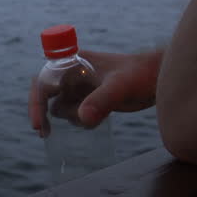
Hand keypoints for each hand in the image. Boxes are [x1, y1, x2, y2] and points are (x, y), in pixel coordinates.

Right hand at [29, 49, 162, 136]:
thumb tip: (83, 118)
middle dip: (45, 113)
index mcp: (72, 62)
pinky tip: (103, 119)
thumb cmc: (142, 74)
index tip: (38, 124)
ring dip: (72, 118)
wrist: (160, 79)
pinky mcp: (89, 97)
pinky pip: (75, 113)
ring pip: (61, 108)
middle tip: (46, 134)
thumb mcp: (120, 86)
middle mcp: (71, 73)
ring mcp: (80, 86)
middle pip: (46, 96)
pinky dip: (82, 121)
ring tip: (98, 118)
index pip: (43, 81)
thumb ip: (102, 100)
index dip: (36, 101)